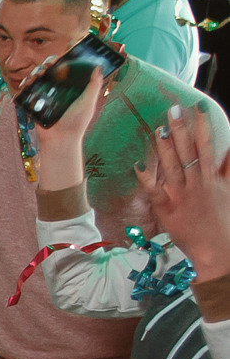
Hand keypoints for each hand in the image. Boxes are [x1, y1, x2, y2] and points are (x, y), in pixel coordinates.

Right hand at [27, 63, 104, 190]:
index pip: (70, 66)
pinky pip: (27, 90)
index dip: (68, 56)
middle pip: (52, 68)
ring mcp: (46, 94)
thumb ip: (94, 85)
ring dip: (35, 72)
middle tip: (49, 64)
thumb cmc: (76, 123)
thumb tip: (99, 67)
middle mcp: (59, 87)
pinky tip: (26, 84)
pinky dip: (25, 85)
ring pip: (38, 76)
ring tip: (36, 75)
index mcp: (73, 85)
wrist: (59, 140)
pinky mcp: (34, 102)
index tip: (67, 47)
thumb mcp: (88, 102)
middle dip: (49, 63)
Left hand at [139, 106, 229, 280]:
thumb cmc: (224, 221)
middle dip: (181, 130)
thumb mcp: (229, 191)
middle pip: (188, 152)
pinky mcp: (168, 211)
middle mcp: (198, 184)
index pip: (207, 147)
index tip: (198, 108)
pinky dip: (146, 178)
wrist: (218, 250)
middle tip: (173, 109)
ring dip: (164, 148)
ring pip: (172, 167)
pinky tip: (138, 164)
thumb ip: (228, 169)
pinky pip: (155, 192)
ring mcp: (182, 197)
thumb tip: (229, 149)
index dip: (202, 127)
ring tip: (158, 128)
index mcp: (212, 179)